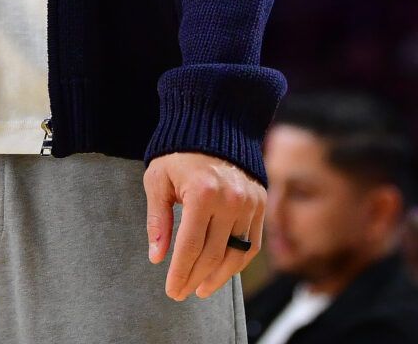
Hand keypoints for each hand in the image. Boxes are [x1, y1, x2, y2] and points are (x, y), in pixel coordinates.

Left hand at [144, 150, 266, 300]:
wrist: (214, 124)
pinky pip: (252, 244)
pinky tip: (222, 273)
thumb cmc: (178, 154)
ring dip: (218, 277)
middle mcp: (230, 200)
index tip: (172, 290)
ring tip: (201, 289)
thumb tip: (156, 258)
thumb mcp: (158, 180)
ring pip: (235, 254)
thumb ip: (158, 220)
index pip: (190, 246)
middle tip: (181, 293)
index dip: (180, 272)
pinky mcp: (261, 203)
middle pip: (213, 254)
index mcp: (201, 193)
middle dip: (195, 278)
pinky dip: (238, 262)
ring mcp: (249, 202)